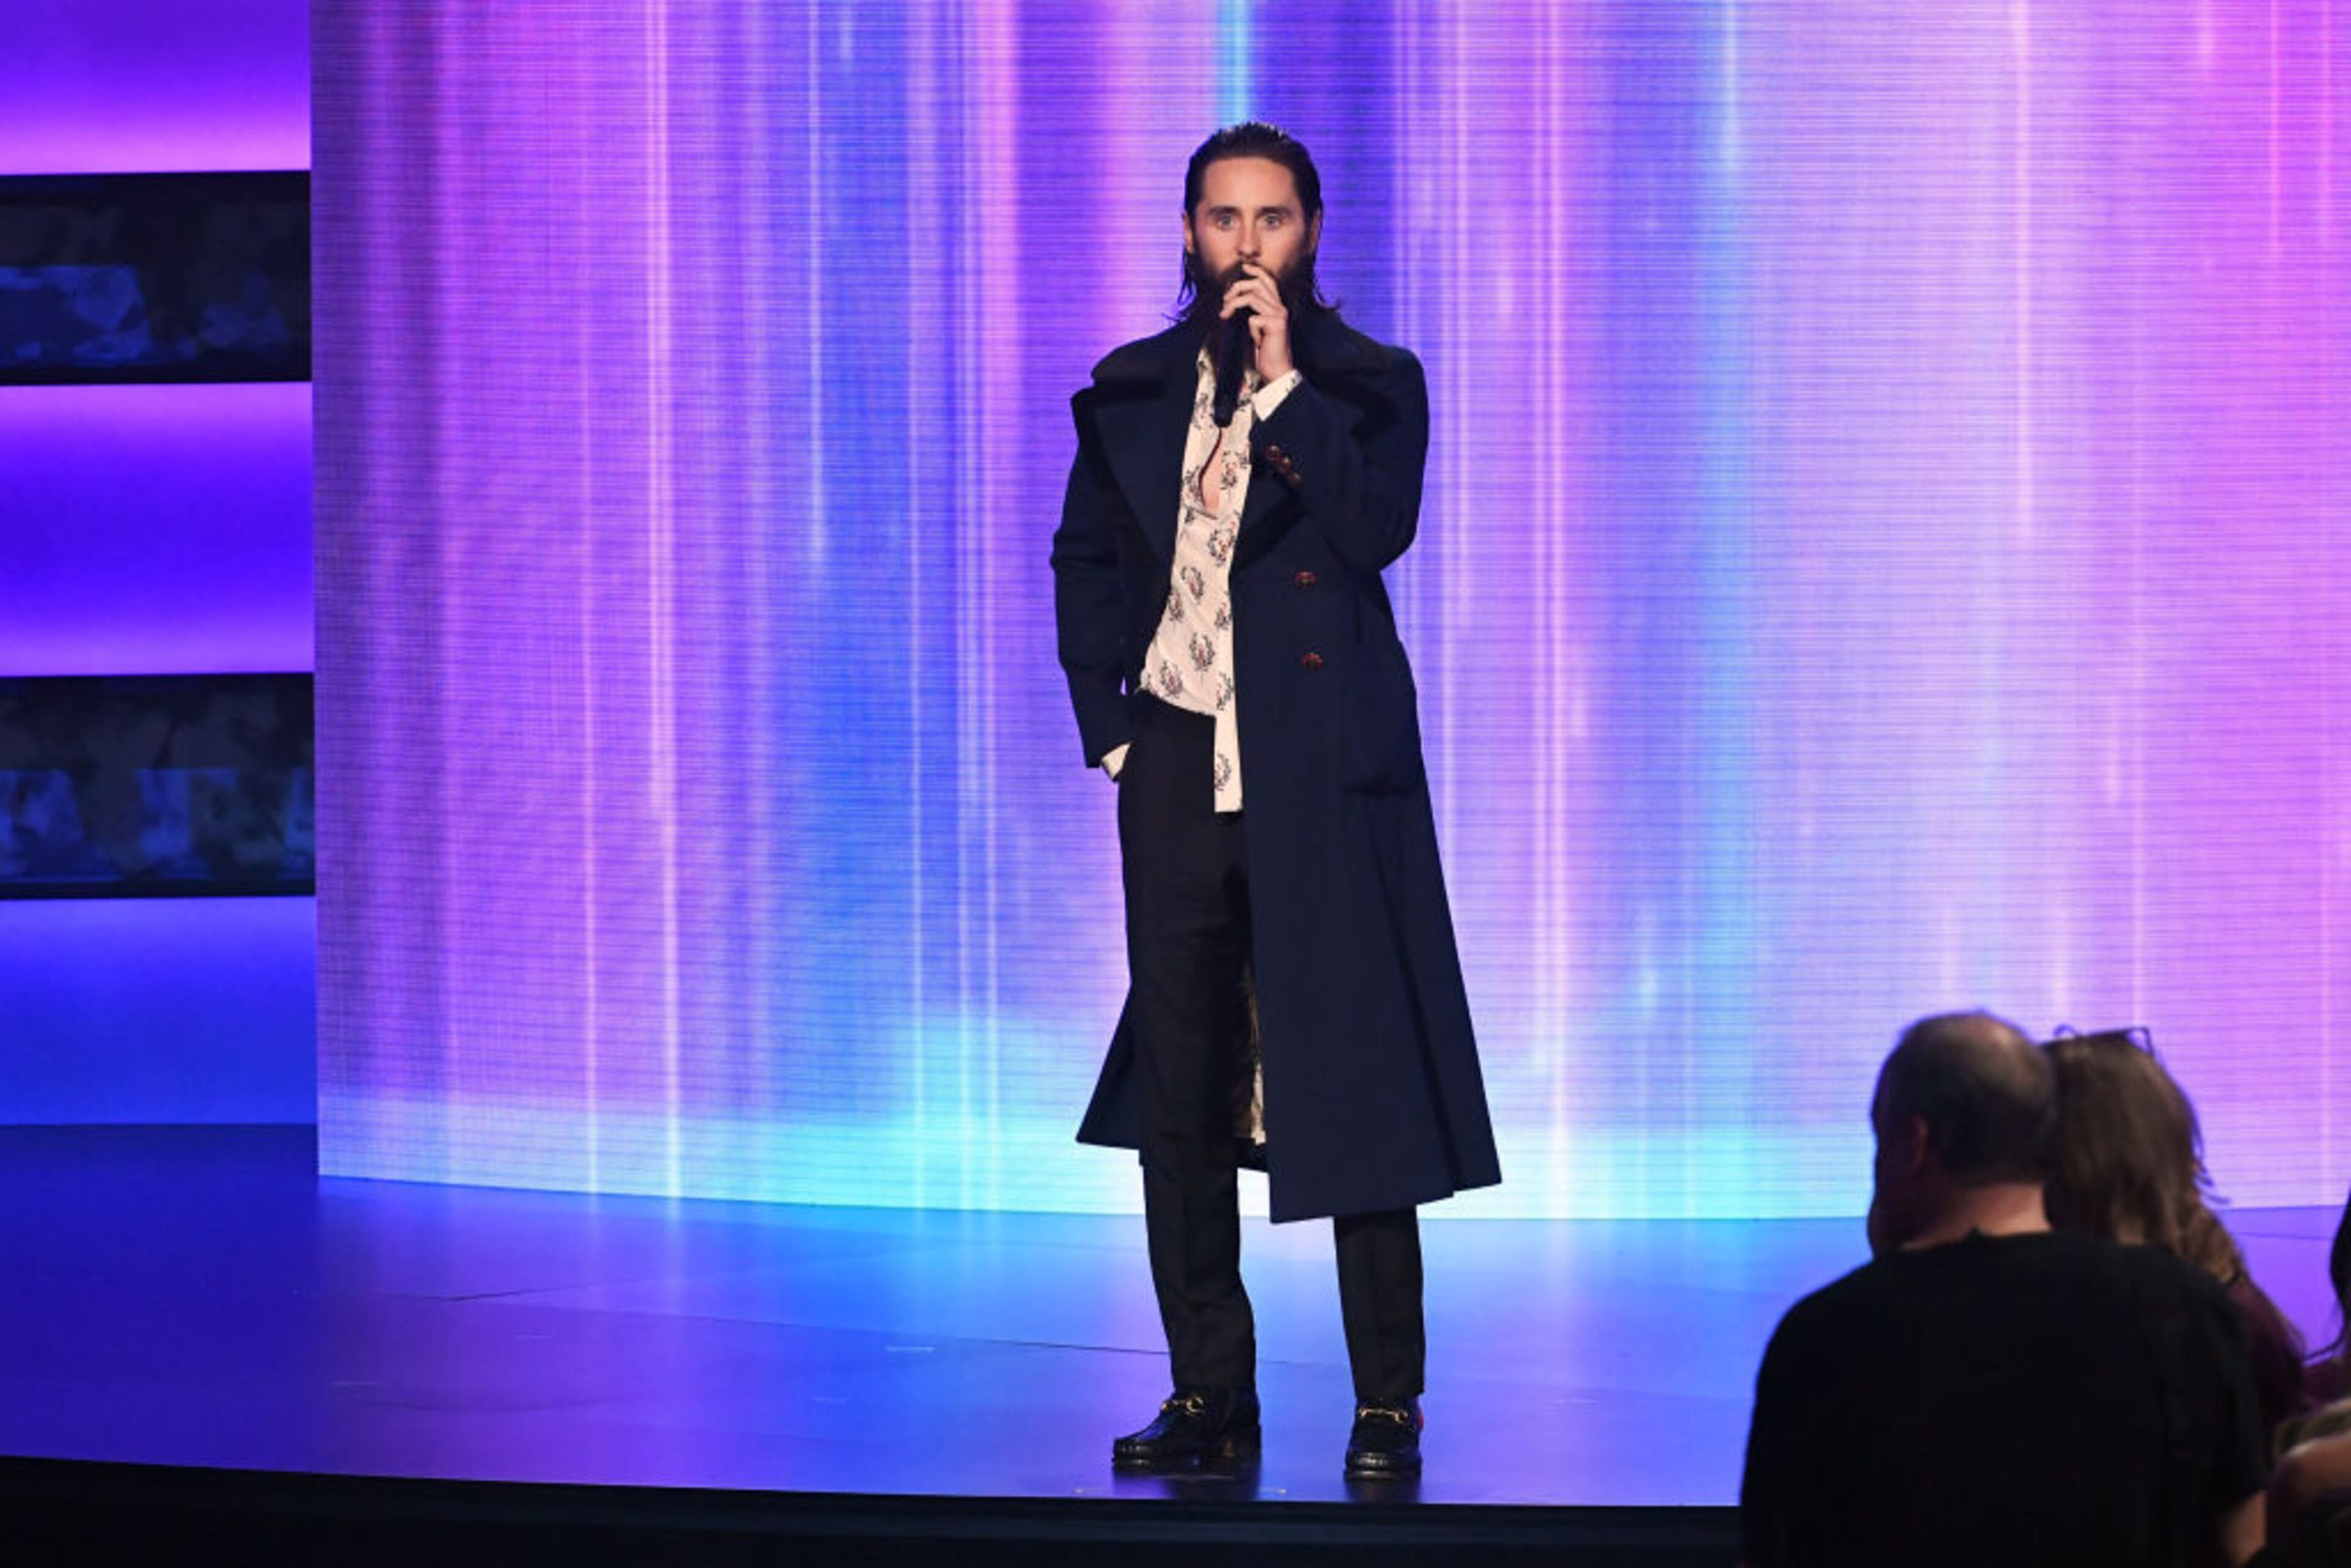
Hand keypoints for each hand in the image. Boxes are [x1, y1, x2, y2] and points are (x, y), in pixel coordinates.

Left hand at [1221, 261, 1292, 381]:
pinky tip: (1255, 339)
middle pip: (1257, 284)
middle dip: (1237, 288)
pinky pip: (1253, 319)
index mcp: (1277, 306)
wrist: (1278, 370)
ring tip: (1225, 315)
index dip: (1256, 271)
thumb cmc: (1266, 352)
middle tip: (1225, 301)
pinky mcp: (1276, 326)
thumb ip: (1252, 313)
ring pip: (1252, 297)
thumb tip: (1234, 301)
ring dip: (1233, 304)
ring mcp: (1279, 316)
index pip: (1268, 281)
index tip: (1244, 268)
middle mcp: (1280, 308)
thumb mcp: (1256, 329)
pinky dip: (1249, 328)